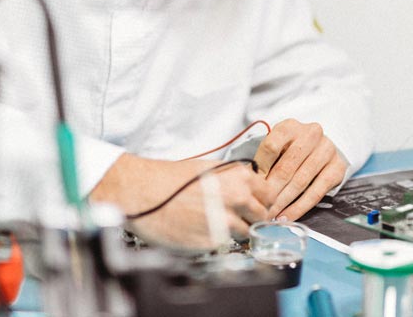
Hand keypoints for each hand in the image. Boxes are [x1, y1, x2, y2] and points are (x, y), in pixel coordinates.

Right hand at [89, 154, 271, 249]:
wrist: (143, 192)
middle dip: (252, 217)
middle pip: (262, 215)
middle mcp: (237, 198)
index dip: (262, 200)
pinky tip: (202, 231)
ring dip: (236, 231)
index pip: (269, 194)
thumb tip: (251, 191)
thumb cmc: (170, 179)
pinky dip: (218, 240)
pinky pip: (226, 244)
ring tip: (216, 224)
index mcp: (239, 177)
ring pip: (247, 233)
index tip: (255, 205)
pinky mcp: (213, 242)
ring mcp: (226, 222)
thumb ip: (234, 179)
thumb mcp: (209, 168)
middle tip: (237, 217)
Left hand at [254, 119, 347, 220]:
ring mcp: (326, 150)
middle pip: (286, 167)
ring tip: (271, 215)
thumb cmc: (293, 149)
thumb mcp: (277, 147)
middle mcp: (311, 134)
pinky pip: (316, 193)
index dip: (260, 169)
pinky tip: (287, 216)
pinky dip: (299, 207)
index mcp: (290, 126)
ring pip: (300, 182)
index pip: (271, 147)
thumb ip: (263, 161)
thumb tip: (247, 182)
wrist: (321, 147)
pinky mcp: (337, 168)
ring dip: (283, 202)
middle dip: (270, 192)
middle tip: (259, 208)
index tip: (251, 187)